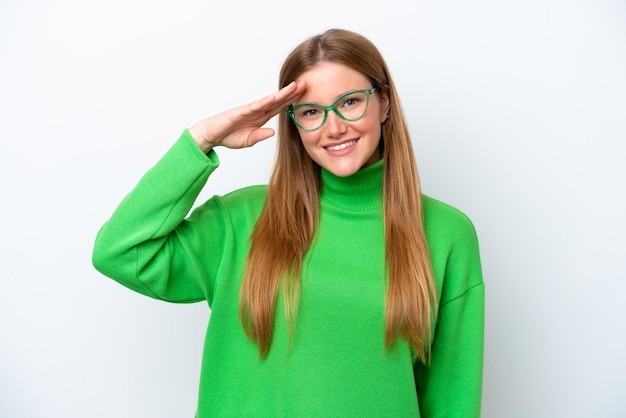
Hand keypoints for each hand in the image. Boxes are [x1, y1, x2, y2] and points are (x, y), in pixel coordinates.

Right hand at [189, 81, 305, 152]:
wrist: (211, 135)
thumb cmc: (228, 136)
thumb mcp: (248, 140)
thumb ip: (260, 136)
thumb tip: (273, 133)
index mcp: (261, 118)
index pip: (280, 108)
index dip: (292, 102)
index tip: (305, 96)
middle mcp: (257, 111)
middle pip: (278, 101)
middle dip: (292, 93)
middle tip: (306, 84)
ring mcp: (250, 110)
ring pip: (270, 100)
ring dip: (282, 93)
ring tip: (295, 86)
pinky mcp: (241, 112)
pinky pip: (255, 106)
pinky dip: (265, 101)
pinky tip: (275, 97)